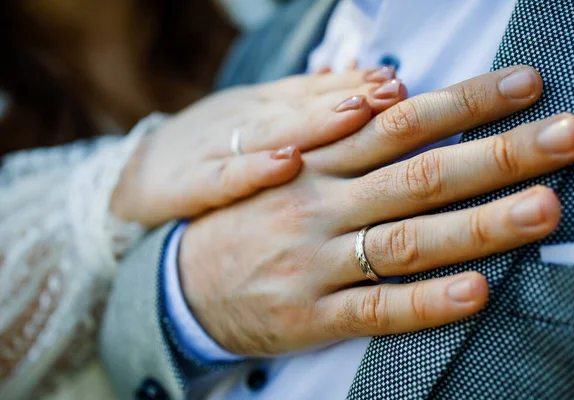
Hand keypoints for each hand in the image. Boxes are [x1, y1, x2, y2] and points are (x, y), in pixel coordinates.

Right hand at [111, 67, 404, 226]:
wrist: (136, 177)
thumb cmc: (210, 149)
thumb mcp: (252, 120)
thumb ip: (300, 106)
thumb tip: (357, 86)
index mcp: (259, 108)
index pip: (310, 90)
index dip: (352, 82)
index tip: (395, 80)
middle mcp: (242, 122)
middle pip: (299, 107)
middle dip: (346, 96)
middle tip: (392, 91)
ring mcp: (215, 149)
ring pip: (269, 133)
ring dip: (314, 122)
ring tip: (356, 110)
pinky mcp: (189, 185)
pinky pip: (225, 178)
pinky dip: (256, 170)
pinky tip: (288, 164)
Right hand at [179, 66, 573, 355]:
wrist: (180, 282)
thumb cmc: (244, 218)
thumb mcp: (281, 166)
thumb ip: (340, 140)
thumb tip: (401, 100)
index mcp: (315, 165)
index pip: (401, 123)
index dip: (465, 102)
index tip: (525, 83)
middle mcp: (321, 207)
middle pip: (419, 174)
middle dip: (497, 153)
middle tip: (567, 134)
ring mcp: (317, 263)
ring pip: (408, 240)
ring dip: (480, 225)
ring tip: (543, 208)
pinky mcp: (312, 316)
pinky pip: (376, 310)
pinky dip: (428, 303)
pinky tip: (476, 292)